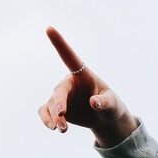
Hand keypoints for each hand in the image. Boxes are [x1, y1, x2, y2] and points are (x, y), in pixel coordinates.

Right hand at [37, 26, 137, 145]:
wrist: (105, 119)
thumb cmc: (111, 106)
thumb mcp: (112, 104)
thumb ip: (105, 102)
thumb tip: (94, 102)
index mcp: (82, 74)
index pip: (69, 57)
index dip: (59, 43)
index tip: (49, 28)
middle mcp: (69, 83)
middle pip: (58, 92)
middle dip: (59, 105)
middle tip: (62, 118)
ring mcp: (61, 96)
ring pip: (51, 104)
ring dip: (54, 117)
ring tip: (62, 130)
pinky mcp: (55, 108)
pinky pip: (44, 111)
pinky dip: (46, 119)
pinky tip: (52, 127)